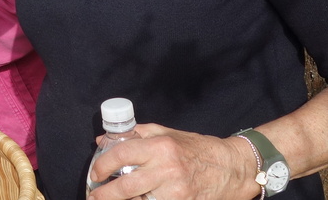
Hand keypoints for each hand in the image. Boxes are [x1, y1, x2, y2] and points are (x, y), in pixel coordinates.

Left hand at [87, 124, 258, 199]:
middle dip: (105, 195)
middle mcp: (168, 169)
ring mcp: (177, 192)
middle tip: (95, 196)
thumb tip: (103, 140)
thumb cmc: (198, 149)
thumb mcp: (167, 134)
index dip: (103, 164)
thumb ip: (136, 135)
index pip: (123, 154)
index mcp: (161, 147)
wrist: (232, 168)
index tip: (96, 173)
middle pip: (126, 187)